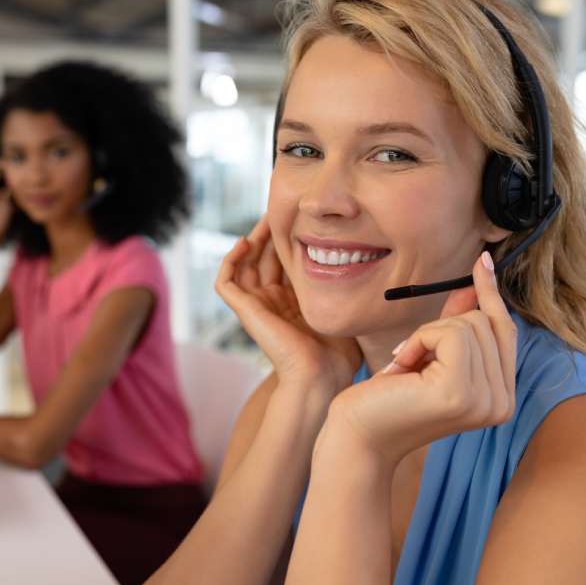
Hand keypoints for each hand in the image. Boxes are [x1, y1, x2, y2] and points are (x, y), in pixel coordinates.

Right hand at [216, 217, 361, 395]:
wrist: (321, 375)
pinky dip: (230, 260)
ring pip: (244, 264)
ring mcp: (256, 306)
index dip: (289, 240)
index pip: (284, 262)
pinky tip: (245, 242)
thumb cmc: (337, 353)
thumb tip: (360, 261)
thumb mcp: (343, 309)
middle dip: (271, 233)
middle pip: (264, 258)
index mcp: (293, 303)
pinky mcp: (244, 310)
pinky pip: (226, 281)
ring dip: (252, 239)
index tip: (301, 219)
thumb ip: (343, 287)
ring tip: (265, 219)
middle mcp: (272, 302)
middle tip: (281, 209)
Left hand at [326, 251, 516, 465]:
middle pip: (486, 322)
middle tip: (409, 359)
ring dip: (425, 336)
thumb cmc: (388, 398)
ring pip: (467, 324)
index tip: (483, 260)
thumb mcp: (428, 356)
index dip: (491, 295)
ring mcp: (485, 401)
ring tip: (405, 369)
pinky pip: (450, 333)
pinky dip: (419, 340)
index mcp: (501, 398)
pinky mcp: (460, 392)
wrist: (358, 436)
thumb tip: (475, 280)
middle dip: (441, 327)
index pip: (505, 332)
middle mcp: (502, 403)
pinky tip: (402, 368)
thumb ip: (456, 324)